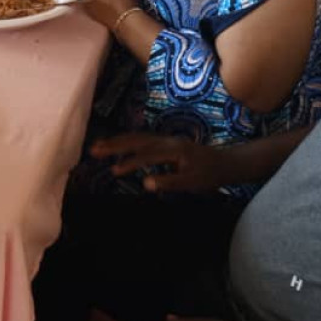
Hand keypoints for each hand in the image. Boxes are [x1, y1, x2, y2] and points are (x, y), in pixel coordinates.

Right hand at [89, 132, 225, 193]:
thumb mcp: (192, 183)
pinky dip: (127, 141)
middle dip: (115, 144)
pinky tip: (117, 146)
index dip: (130, 162)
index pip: (147, 155)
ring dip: (117, 141)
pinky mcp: (165, 142)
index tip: (113, 171)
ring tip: (98, 146)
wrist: (227, 163)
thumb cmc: (210, 176)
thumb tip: (146, 183)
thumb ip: (169, 182)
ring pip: (138, 137)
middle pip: (137, 139)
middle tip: (94, 149)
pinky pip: (142, 139)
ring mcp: (166, 139)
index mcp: (174, 150)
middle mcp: (168, 140)